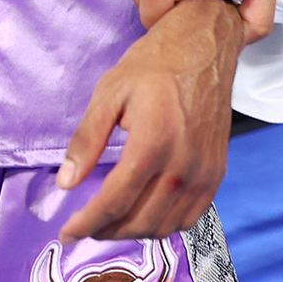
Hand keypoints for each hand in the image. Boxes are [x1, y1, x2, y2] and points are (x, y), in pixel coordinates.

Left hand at [57, 0, 242, 242]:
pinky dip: (164, 225)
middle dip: (106, 231)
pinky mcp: (217, 173)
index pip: (114, 201)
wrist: (204, 47)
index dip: (87, 223)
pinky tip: (145, 213)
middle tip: (86, 226)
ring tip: (111, 222)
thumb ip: (87, 140)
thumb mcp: (110, 92)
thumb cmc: (154, 65)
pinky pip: (190, 218)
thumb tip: (65, 182)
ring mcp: (204, 172)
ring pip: (165, 226)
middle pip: (139, 221)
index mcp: (152, 143)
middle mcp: (183, 165)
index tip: (67, 234)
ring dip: (134, 232)